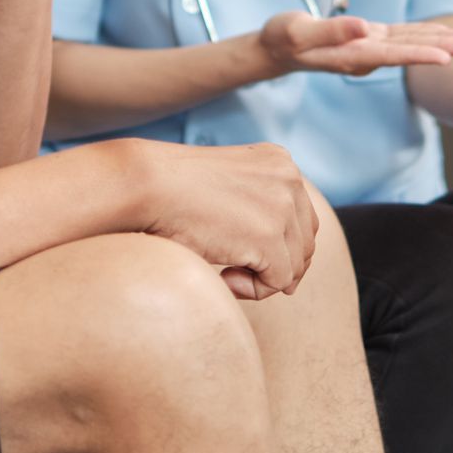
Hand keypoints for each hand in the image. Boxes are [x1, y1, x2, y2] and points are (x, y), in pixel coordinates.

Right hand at [125, 139, 317, 299]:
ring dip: (261, 279)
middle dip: (276, 266)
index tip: (243, 256)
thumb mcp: (231, 188)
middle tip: (236, 271)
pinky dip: (252, 290)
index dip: (279, 248)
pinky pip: (278, 282)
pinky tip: (223, 275)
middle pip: (305, 244)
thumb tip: (292, 275)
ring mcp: (283, 206)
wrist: (147, 185)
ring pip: (294, 267)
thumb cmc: (175, 192)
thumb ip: (261, 209)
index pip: (303, 219)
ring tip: (225, 271)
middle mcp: (290, 178)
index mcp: (281, 162)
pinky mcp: (270, 237)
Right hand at [256, 11, 452, 78]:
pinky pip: (400, 37)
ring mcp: (368, 48)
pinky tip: (440, 35)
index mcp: (352, 55)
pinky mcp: (367, 39)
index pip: (392, 55)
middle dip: (442, 49)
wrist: (276, 48)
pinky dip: (422, 35)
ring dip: (439, 42)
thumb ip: (331, 31)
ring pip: (409, 43)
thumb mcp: (299, 31)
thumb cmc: (283, 39)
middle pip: (409, 51)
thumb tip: (362, 28)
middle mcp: (365, 55)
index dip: (420, 55)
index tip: (447, 57)